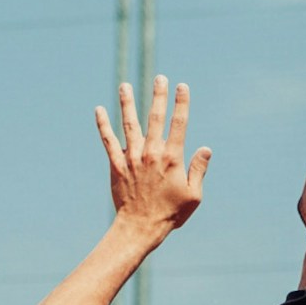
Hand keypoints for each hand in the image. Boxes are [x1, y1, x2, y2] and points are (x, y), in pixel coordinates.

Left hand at [95, 75, 210, 239]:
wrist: (140, 227)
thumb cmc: (170, 213)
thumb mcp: (193, 195)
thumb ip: (198, 170)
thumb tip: (206, 149)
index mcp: (172, 158)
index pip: (179, 124)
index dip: (181, 103)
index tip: (182, 86)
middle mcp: (151, 153)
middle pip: (155, 118)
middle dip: (158, 95)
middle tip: (160, 77)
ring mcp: (132, 158)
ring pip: (129, 124)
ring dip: (127, 103)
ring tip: (124, 86)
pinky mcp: (117, 165)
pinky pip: (108, 141)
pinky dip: (103, 125)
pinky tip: (99, 110)